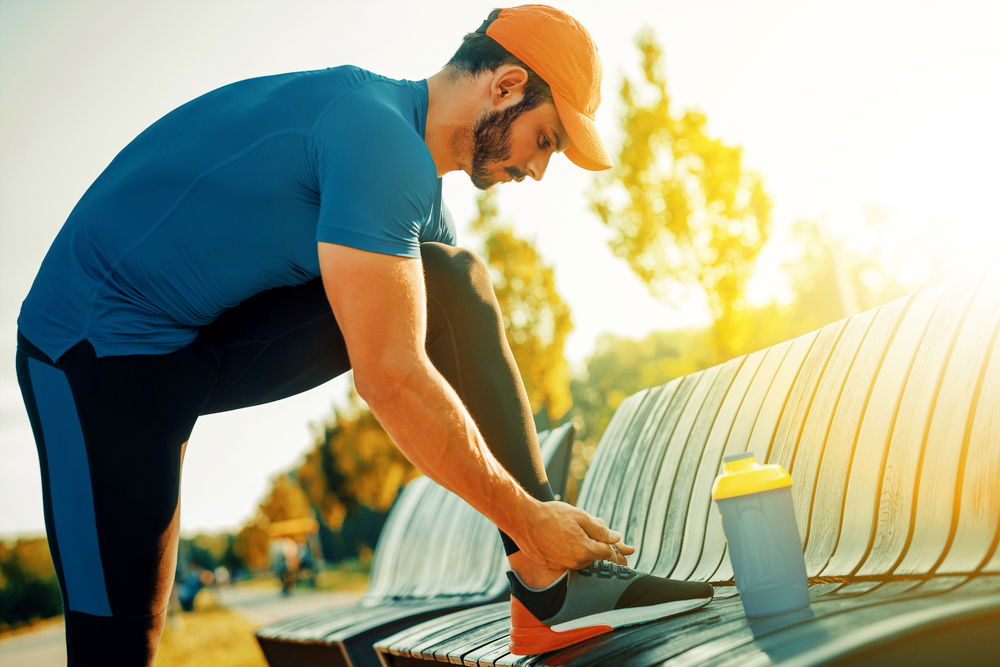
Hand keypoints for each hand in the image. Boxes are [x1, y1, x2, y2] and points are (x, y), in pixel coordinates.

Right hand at [512, 500, 636, 569]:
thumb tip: (617, 538)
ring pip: (584, 560)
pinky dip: (575, 554)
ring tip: (594, 540)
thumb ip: (600, 530)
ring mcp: (563, 566)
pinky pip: (569, 561)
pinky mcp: (552, 565)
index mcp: (586, 551)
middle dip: (607, 552)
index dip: (620, 550)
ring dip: (590, 552)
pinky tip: (573, 544)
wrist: (524, 520)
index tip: (630, 550)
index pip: (609, 554)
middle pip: (597, 558)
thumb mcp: (580, 517)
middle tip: (622, 550)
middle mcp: (576, 563)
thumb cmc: (552, 515)